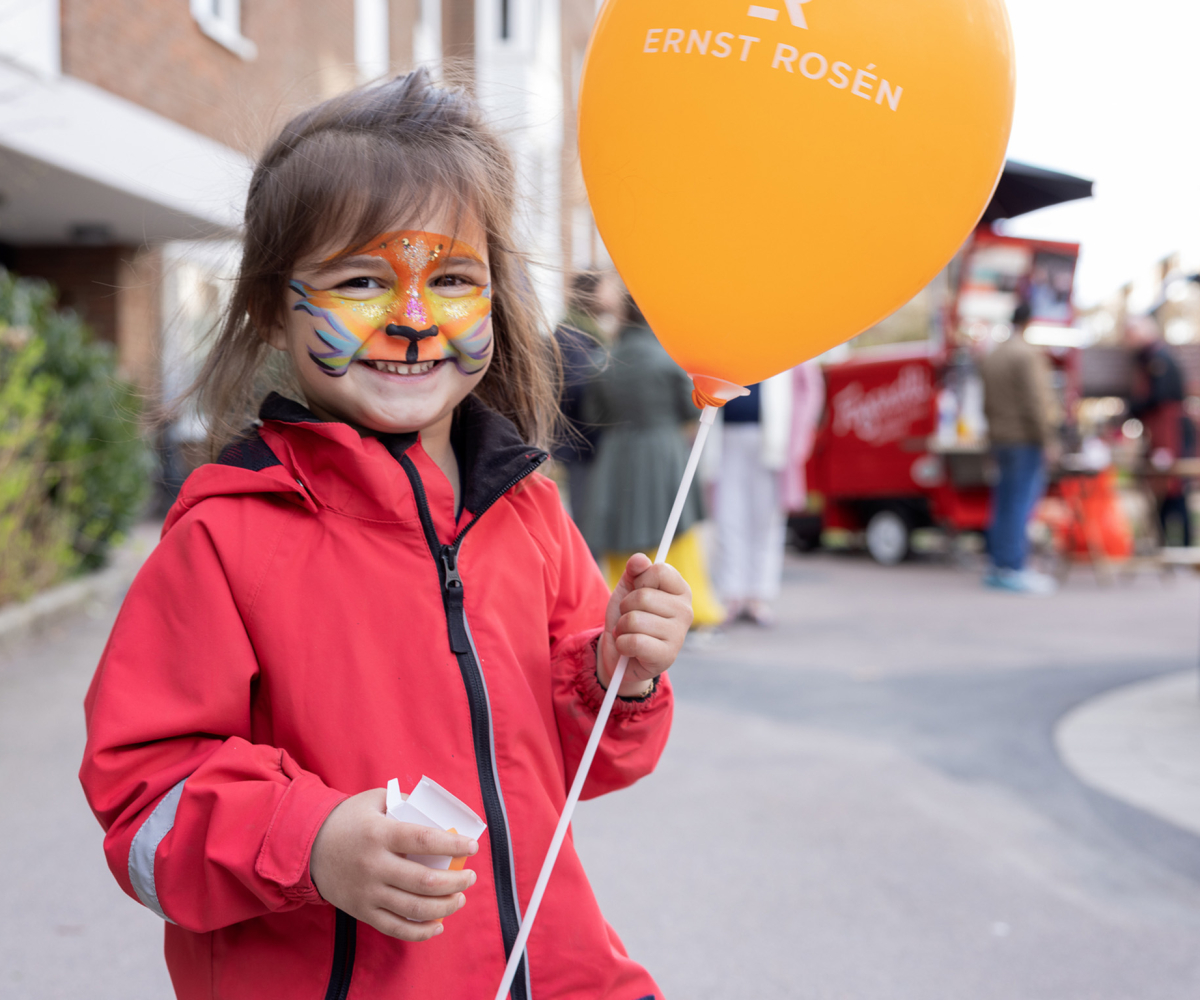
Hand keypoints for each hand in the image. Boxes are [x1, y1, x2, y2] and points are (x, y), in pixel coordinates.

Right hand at [310, 788, 478, 941]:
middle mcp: (374, 865)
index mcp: (379, 834)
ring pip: (414, 908)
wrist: (307, 847)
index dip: (452, 844)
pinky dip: (420, 932)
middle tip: (471, 877)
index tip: (472, 846)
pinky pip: (395, 928)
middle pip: (424, 881)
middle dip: (456, 881)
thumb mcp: (374, 800)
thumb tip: (438, 813)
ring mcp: (367, 892)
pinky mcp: (362, 911)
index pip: (423, 840)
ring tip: (459, 898)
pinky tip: (438, 925)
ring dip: (445, 906)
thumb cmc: (348, 820)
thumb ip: (405, 803)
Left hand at [598, 553, 691, 697]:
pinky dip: (623, 644)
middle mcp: (686, 611)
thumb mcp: (627, 589)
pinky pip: (635, 641)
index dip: (640, 580)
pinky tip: (629, 649)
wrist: (619, 654)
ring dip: (622, 627)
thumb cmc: (628, 617)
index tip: (638, 592)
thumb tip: (640, 559)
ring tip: (629, 633)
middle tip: (629, 618)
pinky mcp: (668, 656)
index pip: (660, 570)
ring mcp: (679, 635)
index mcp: (681, 591)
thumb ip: (634, 570)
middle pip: (643, 596)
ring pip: (635, 620)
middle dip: (626, 607)